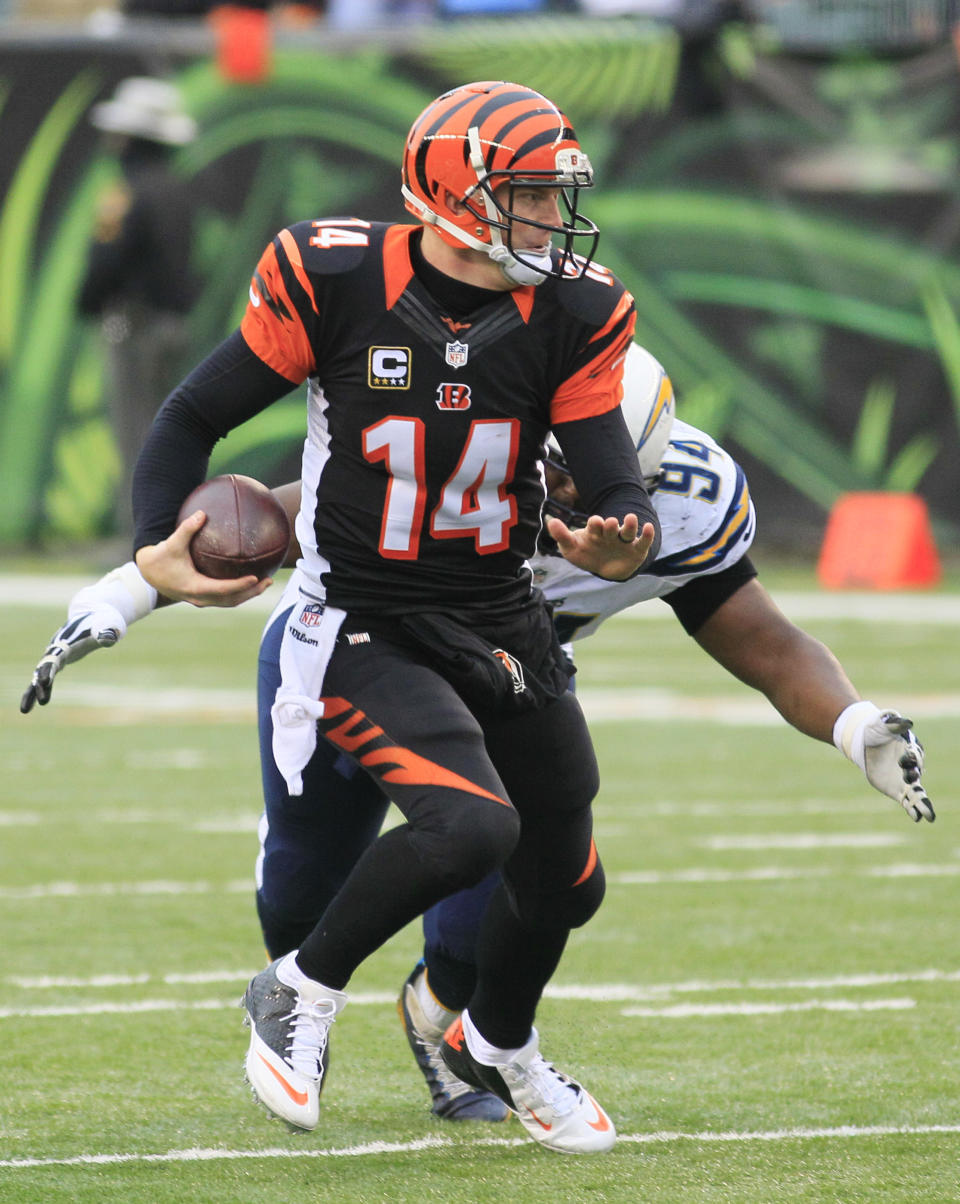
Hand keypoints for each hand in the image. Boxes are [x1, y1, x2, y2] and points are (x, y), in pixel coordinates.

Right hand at [21, 605, 124, 712]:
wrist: (94, 615)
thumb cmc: (104, 621)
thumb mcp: (108, 625)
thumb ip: (108, 631)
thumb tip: (110, 637)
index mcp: (66, 642)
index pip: (55, 657)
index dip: (50, 668)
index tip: (46, 681)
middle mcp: (56, 649)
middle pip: (44, 667)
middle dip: (41, 683)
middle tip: (43, 701)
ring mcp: (55, 655)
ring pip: (40, 674)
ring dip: (34, 690)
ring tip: (25, 710)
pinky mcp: (59, 660)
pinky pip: (47, 676)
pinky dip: (42, 688)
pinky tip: (37, 702)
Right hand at [136, 510, 270, 606]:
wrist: (149, 572)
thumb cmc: (162, 557)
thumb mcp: (172, 542)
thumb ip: (187, 528)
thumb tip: (202, 513)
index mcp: (195, 587)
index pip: (223, 589)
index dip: (240, 585)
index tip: (255, 577)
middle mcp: (200, 597)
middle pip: (232, 600)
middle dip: (251, 592)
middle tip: (267, 581)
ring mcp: (202, 600)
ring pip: (230, 601)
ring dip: (248, 594)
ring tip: (265, 582)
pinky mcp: (203, 597)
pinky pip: (225, 597)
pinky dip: (239, 591)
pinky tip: (251, 579)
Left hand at [545, 513, 655, 580]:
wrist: (605, 568)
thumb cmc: (587, 555)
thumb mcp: (572, 548)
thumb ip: (562, 536)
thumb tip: (551, 522)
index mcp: (595, 532)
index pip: (595, 525)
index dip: (595, 523)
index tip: (594, 522)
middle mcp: (611, 534)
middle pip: (612, 527)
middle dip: (611, 525)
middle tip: (610, 522)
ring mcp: (624, 542)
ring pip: (628, 531)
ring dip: (630, 525)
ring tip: (631, 518)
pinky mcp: (636, 551)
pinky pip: (643, 542)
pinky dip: (647, 535)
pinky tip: (648, 527)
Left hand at [863, 711, 933, 822]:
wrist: (866, 743)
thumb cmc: (876, 731)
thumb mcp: (882, 724)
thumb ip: (894, 724)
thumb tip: (907, 723)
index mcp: (911, 749)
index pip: (915, 754)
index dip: (911, 756)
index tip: (903, 755)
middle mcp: (912, 766)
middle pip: (916, 772)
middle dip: (913, 774)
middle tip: (909, 776)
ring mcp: (906, 780)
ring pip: (917, 792)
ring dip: (922, 803)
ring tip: (929, 816)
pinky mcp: (898, 790)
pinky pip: (908, 801)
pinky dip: (912, 809)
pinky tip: (917, 818)